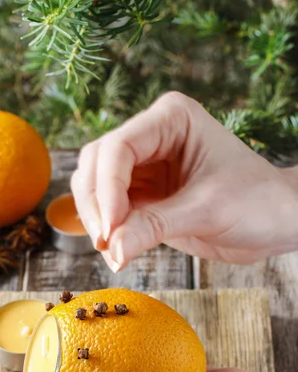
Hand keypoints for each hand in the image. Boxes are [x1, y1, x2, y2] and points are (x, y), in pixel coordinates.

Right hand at [71, 92, 297, 268]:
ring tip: (111, 251)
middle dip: (95, 204)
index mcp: (171, 119)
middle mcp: (152, 136)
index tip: (111, 228)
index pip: (119, 147)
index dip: (107, 188)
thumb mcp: (207, 211)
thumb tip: (112, 250)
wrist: (275, 223)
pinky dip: (107, 230)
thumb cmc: (257, 202)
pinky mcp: (143, 195)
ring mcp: (144, 166)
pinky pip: (110, 209)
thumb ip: (154, 226)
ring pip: (95, 185)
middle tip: (105, 243)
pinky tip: (116, 251)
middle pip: (97, 162)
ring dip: (96, 218)